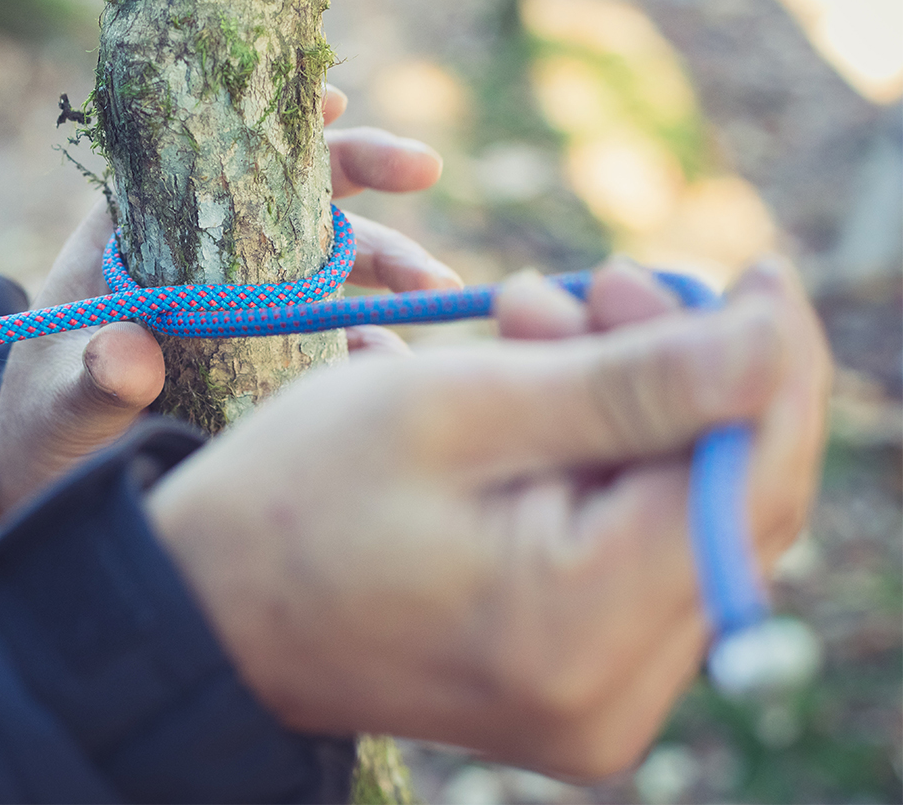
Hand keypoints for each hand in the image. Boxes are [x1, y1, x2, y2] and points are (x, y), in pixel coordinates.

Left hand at [0, 87, 458, 517]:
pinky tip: (392, 364)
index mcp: (138, 231)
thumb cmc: (36, 422)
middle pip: (289, 191)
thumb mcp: (55, 402)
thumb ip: (89, 379)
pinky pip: (329, 338)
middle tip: (424, 167)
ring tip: (440, 292)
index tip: (326, 100)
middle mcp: (199, 253)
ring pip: (326, 260)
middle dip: (364, 172)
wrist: (49, 480)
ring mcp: (240, 303)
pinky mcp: (266, 355)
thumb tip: (126, 355)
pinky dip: (368, 344)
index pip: (204, 151)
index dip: (266, 120)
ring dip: (390, 265)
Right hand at [146, 256, 828, 779]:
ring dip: (634, 409)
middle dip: (684, 375)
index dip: (768, 363)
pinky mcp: (573, 684)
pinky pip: (633, 556)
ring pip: (681, 522)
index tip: (755, 269)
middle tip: (597, 283)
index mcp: (578, 627)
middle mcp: (611, 695)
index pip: (746, 480)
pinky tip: (534, 394)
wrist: (202, 604)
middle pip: (728, 505)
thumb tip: (769, 333)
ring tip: (531, 321)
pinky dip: (602, 462)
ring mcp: (595, 702)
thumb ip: (628, 379)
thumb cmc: (294, 497)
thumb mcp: (453, 409)